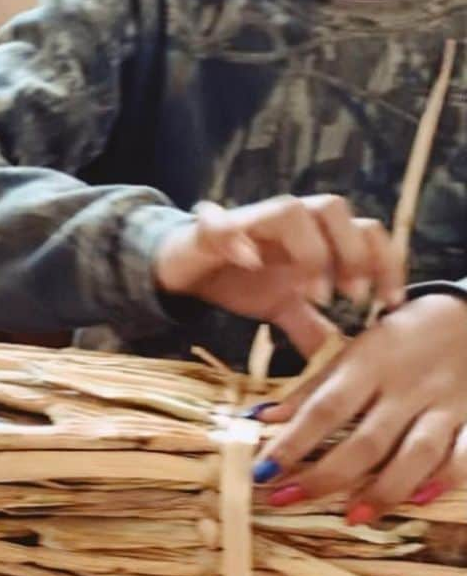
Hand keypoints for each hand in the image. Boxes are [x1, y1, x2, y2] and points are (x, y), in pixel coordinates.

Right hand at [154, 196, 404, 355]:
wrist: (184, 268)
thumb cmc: (240, 280)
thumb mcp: (284, 309)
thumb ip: (315, 329)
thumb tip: (350, 366)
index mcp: (313, 235)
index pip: (365, 230)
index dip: (386, 261)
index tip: (391, 303)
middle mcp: (287, 221)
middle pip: (334, 209)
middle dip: (352, 253)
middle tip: (351, 298)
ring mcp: (249, 223)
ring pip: (291, 209)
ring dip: (310, 249)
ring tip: (310, 293)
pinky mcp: (210, 232)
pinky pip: (220, 224)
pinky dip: (236, 239)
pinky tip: (249, 263)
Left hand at [253, 294, 466, 520]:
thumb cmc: (400, 338)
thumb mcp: (353, 351)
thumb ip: (312, 388)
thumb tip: (262, 417)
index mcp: (368, 364)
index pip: (324, 409)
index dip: (292, 442)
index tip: (263, 471)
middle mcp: (405, 387)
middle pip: (367, 440)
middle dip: (326, 475)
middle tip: (289, 499)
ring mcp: (445, 405)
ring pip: (417, 453)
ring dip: (385, 489)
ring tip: (353, 517)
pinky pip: (465, 455)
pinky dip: (446, 479)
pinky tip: (419, 500)